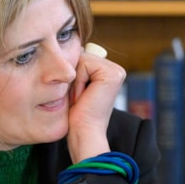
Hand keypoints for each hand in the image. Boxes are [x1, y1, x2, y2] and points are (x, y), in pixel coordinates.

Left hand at [67, 42, 125, 161]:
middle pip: (81, 56)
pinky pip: (84, 64)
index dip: (72, 76)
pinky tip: (84, 96)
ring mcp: (116, 71)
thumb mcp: (74, 87)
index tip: (77, 96)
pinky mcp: (113, 74)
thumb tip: (68, 50)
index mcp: (108, 73)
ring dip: (75, 80)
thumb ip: (76, 69)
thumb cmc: (76, 116)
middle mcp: (115, 70)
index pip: (81, 58)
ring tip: (80, 98)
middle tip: (78, 98)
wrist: (84, 133)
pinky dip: (78, 81)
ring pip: (82, 58)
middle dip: (73, 76)